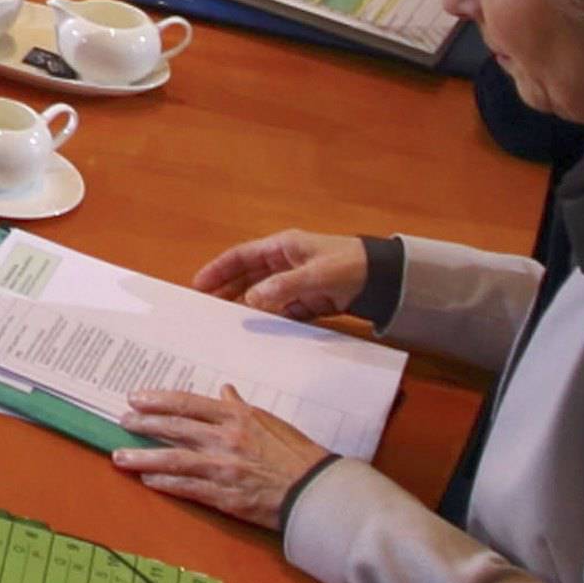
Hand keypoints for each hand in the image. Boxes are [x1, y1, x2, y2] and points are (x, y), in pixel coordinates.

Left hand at [112, 385, 330, 531]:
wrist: (313, 490)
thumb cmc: (296, 453)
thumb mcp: (269, 421)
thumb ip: (241, 407)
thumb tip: (224, 391)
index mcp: (236, 416)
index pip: (188, 403)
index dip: (159, 399)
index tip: (137, 398)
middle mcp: (226, 438)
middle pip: (175, 427)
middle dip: (144, 423)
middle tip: (122, 420)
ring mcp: (223, 467)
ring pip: (174, 458)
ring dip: (143, 456)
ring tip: (120, 456)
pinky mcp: (224, 495)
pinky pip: (187, 487)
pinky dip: (165, 482)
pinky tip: (148, 479)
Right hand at [193, 229, 369, 318]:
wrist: (385, 279)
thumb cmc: (351, 265)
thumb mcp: (316, 274)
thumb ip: (283, 287)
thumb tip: (250, 300)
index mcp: (283, 247)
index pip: (241, 256)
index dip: (218, 269)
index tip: (198, 285)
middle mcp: (285, 263)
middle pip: (247, 277)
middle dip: (226, 291)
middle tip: (205, 310)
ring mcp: (295, 283)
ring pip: (262, 296)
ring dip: (245, 309)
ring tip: (225, 325)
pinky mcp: (308, 301)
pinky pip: (282, 312)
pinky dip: (270, 321)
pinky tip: (258, 335)